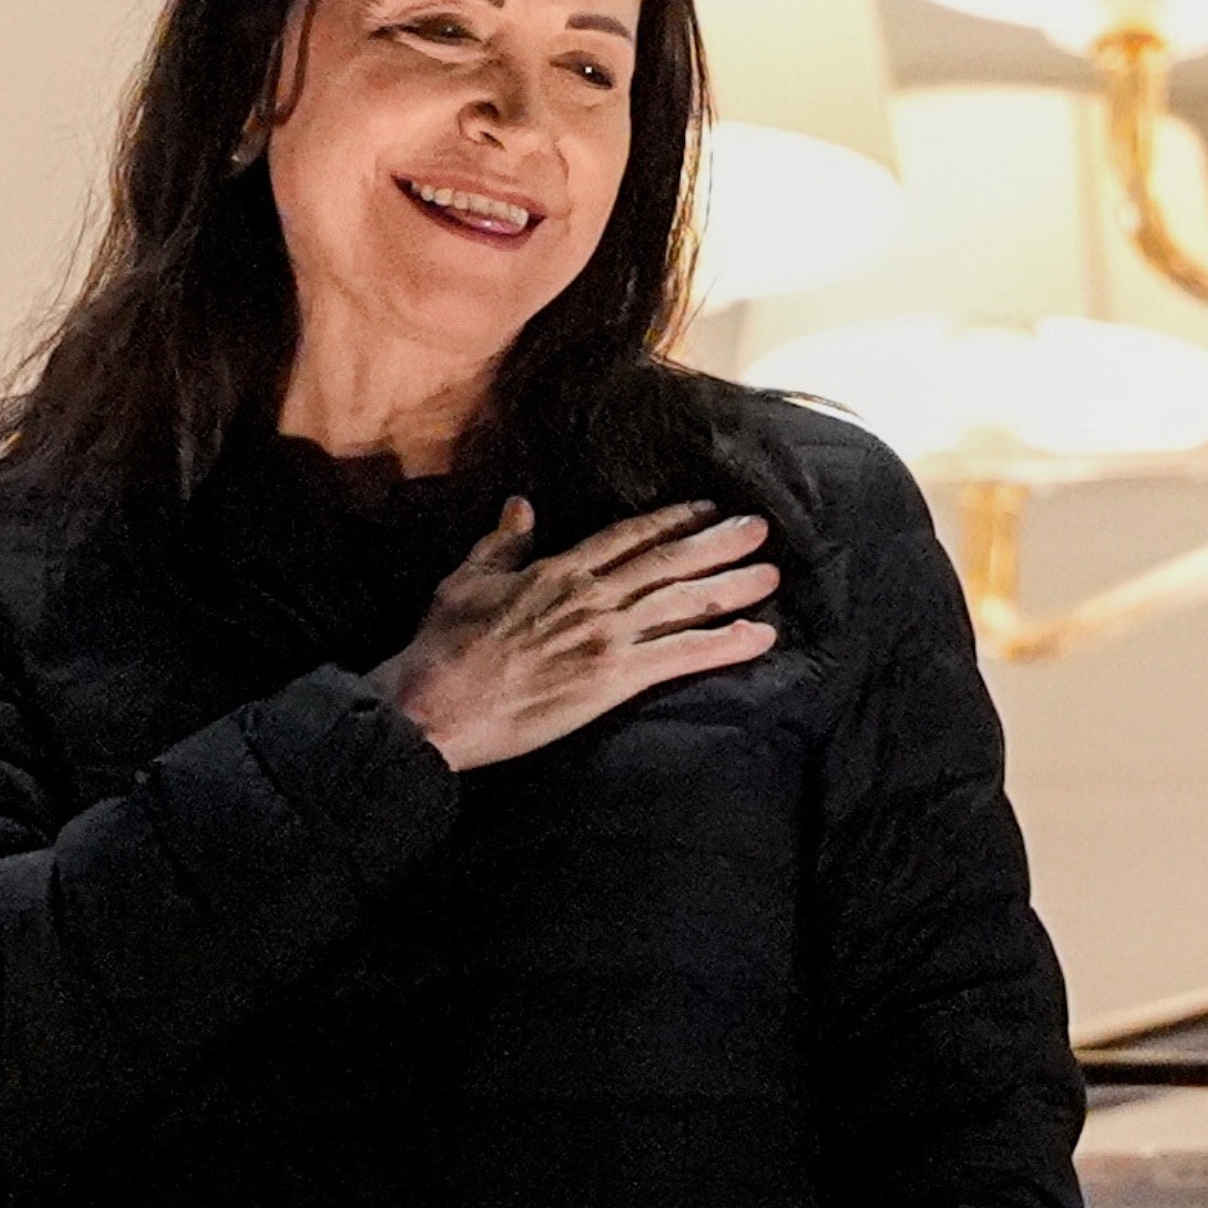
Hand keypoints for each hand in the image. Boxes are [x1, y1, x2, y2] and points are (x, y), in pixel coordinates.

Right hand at [366, 499, 778, 771]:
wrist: (435, 703)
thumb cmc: (442, 647)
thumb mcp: (465, 580)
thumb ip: (501, 543)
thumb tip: (520, 505)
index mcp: (557, 571)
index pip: (627, 537)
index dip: (671, 520)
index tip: (706, 508)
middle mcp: (590, 596)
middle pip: (668, 562)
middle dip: (718, 542)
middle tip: (759, 528)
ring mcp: (605, 636)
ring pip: (684, 602)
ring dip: (733, 586)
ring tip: (771, 574)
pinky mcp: (612, 678)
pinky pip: (681, 656)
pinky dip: (724, 644)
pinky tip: (760, 637)